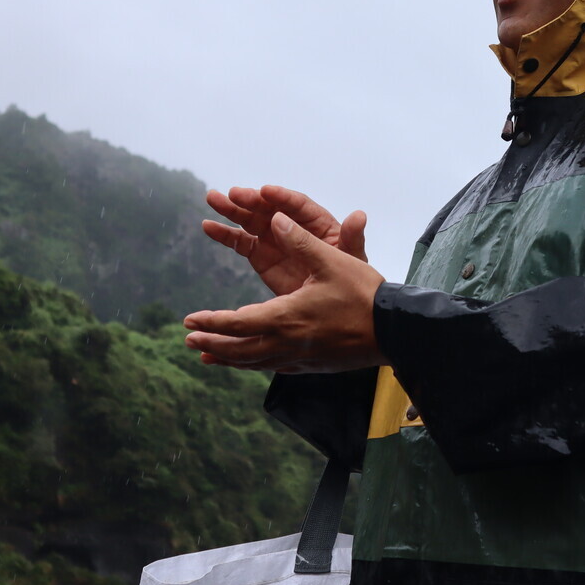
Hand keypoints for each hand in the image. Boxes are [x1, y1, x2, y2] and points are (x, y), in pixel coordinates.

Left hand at [185, 211, 387, 373]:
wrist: (396, 332)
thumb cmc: (365, 294)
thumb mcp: (333, 260)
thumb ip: (301, 240)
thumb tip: (276, 218)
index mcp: (286, 317)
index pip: (237, 323)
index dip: (211, 322)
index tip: (189, 320)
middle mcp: (287, 343)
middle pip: (239, 350)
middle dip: (212, 344)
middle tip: (189, 340)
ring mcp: (300, 358)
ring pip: (255, 362)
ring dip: (229, 358)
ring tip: (208, 356)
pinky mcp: (312, 365)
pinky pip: (273, 367)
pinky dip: (253, 363)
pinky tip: (252, 360)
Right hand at [203, 185, 367, 296]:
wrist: (334, 305)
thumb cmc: (350, 278)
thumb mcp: (352, 259)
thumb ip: (352, 238)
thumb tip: (359, 216)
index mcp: (317, 223)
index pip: (298, 205)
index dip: (282, 197)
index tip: (265, 191)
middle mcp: (293, 226)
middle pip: (269, 208)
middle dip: (251, 200)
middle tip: (232, 194)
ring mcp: (274, 239)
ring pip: (251, 220)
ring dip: (231, 210)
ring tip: (212, 199)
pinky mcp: (260, 255)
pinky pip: (240, 241)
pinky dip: (224, 234)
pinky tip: (208, 226)